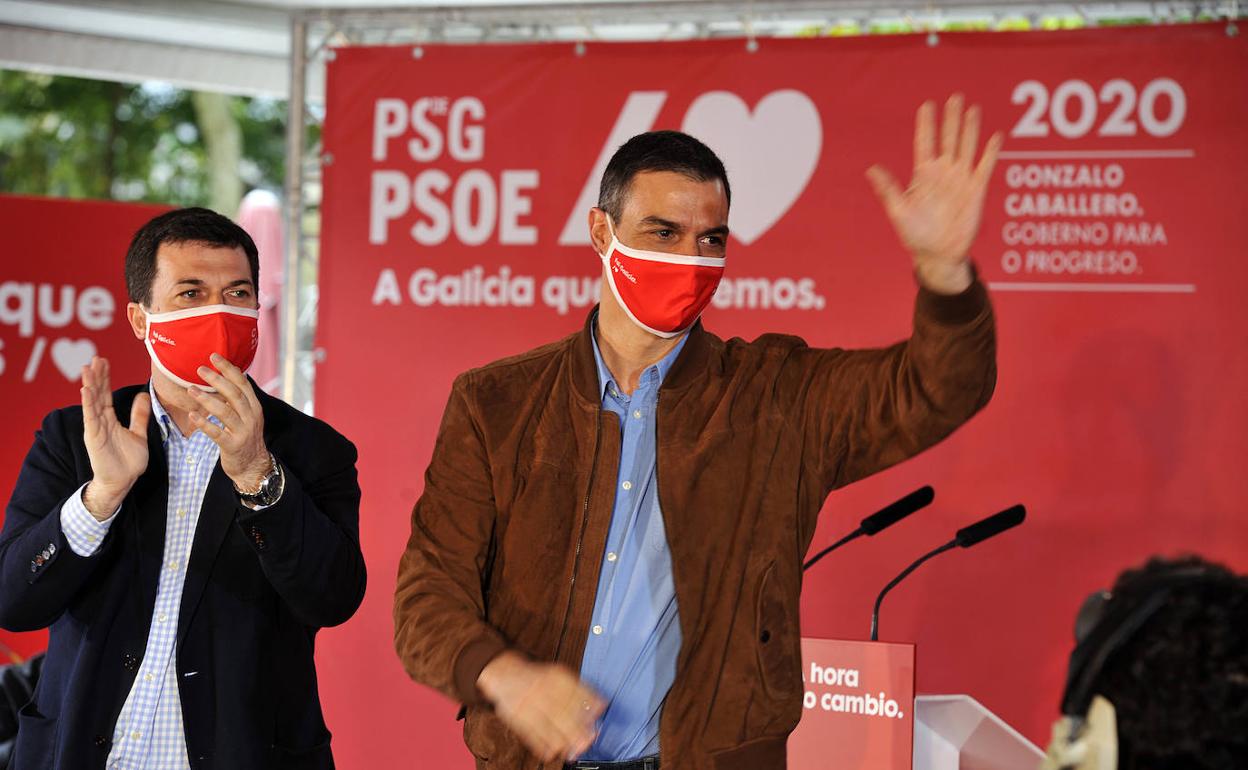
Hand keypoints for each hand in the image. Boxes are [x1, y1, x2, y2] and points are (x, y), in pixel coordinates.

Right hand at [80, 357, 149, 520]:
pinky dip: (87, 403)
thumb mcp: (138, 433)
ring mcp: (95, 428)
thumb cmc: (128, 461)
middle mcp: (100, 421)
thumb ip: (139, 415)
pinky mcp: (93, 437)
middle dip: (96, 376)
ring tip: (87, 368)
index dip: (105, 378)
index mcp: (110, 420)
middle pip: (97, 394)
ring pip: (92, 402)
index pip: (106, 394)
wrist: (122, 482)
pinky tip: (85, 389)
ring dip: (89, 384)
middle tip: (96, 358)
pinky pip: (90, 417)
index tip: (104, 361)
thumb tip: (143, 396)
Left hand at [187, 353, 269, 491]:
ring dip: (207, 399)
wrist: (253, 465)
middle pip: (234, 394)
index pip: (243, 383)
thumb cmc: (245, 437)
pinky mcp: (233, 446)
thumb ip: (237, 399)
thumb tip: (222, 378)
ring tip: (191, 390)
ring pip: (225, 412)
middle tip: (200, 369)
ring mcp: (243, 432)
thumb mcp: (247, 416)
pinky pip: (217, 433)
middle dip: (217, 379)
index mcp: (254, 407)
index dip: (228, 369)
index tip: (214, 357)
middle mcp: (251, 417)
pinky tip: (192, 416)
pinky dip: (204, 424)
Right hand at [477, 651, 604, 761]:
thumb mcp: (559, 676)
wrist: (506, 674)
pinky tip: (553, 753)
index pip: (573, 694)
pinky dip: (541, 745)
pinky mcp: (515, 717)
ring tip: (574, 752)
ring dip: (562, 741)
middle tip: (588, 741)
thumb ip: (579, 690)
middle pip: (561, 712)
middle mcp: (540, 689)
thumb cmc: (540, 679)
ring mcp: (526, 703)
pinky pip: (530, 733)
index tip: (597, 721)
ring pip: (546, 725)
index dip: (586, 708)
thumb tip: (602, 706)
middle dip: (576, 729)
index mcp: (554, 677)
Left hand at [867, 93, 1003, 293]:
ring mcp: (960, 180)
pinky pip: (985, 167)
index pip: (924, 144)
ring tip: (971, 108)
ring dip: (969, 129)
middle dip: (950, 119)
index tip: (926, 105)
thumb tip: (871, 169)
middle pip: (948, 139)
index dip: (926, 125)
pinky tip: (996, 136)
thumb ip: (888, 189)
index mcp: (923, 176)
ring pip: (966, 147)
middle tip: (954, 97)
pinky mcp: (976, 191)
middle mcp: (942, 173)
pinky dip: (990, 152)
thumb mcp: (898, 211)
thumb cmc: (914, 235)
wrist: (938, 255)